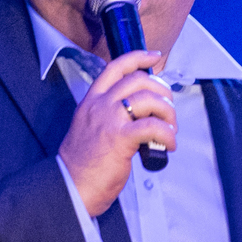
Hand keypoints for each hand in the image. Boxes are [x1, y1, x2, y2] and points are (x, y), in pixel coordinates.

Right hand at [57, 49, 174, 215]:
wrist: (71, 186)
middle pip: (139, 80)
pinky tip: (168, 145)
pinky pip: (153, 127)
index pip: (115, 68)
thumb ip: (111, 117)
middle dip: (162, 91)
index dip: (138, 57)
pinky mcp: (120, 138)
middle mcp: (100, 105)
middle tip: (168, 109)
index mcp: (91, 101)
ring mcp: (109, 120)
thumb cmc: (83, 165)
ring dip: (168, 113)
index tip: (154, 56)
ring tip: (170, 129)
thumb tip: (141, 116)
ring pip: (149, 100)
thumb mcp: (90, 129)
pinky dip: (167, 134)